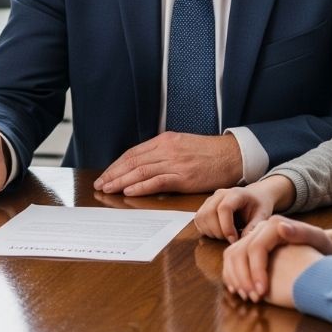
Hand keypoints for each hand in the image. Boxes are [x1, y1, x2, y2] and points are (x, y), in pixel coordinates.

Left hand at [94, 131, 241, 195]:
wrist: (232, 155)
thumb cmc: (208, 153)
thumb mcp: (182, 145)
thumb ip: (163, 153)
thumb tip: (143, 165)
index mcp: (165, 140)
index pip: (133, 153)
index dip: (117, 165)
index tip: (105, 175)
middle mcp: (167, 149)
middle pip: (133, 161)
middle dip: (113, 173)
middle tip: (99, 184)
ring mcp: (175, 162)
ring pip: (141, 171)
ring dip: (121, 181)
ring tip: (108, 189)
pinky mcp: (184, 176)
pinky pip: (158, 181)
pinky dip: (141, 186)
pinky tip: (129, 191)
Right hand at [194, 175, 295, 241]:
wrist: (255, 195)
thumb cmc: (259, 205)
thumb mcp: (263, 215)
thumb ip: (254, 227)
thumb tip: (242, 241)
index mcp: (235, 194)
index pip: (224, 208)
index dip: (227, 227)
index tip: (234, 240)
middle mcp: (220, 194)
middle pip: (209, 214)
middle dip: (219, 232)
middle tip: (231, 239)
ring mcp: (210, 199)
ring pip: (201, 217)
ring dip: (211, 232)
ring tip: (225, 235)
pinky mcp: (205, 206)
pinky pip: (198, 220)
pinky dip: (205, 230)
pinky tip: (219, 233)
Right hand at [222, 216, 331, 303]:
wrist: (322, 247)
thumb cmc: (323, 246)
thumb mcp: (318, 239)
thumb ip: (302, 232)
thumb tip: (281, 227)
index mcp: (273, 224)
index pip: (256, 248)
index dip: (255, 271)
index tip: (262, 292)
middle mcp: (260, 229)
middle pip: (239, 252)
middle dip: (243, 278)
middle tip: (253, 298)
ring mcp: (253, 238)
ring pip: (232, 256)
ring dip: (235, 278)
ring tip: (247, 296)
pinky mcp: (250, 248)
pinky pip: (233, 260)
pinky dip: (232, 275)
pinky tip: (240, 290)